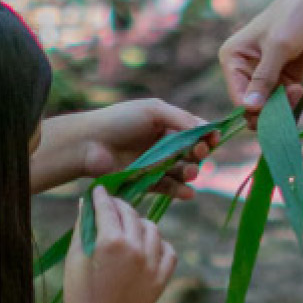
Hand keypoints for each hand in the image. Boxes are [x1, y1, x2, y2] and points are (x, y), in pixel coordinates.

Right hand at [64, 187, 177, 302]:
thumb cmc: (79, 296)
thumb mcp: (75, 259)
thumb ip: (83, 228)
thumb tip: (84, 204)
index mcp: (111, 242)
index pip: (107, 208)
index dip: (101, 196)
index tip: (99, 190)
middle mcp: (136, 248)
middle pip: (131, 214)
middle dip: (120, 206)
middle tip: (111, 204)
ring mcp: (152, 263)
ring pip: (152, 229)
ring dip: (139, 223)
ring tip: (129, 225)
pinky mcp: (162, 279)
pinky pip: (168, 251)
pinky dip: (160, 244)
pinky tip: (149, 244)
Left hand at [73, 99, 214, 201]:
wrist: (88, 145)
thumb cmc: (118, 121)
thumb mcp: (152, 110)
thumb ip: (180, 118)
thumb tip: (206, 129)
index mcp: (164, 122)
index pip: (193, 129)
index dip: (206, 135)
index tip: (214, 139)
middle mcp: (161, 142)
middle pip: (191, 151)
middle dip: (200, 153)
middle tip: (199, 154)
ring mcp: (154, 162)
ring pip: (182, 170)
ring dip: (190, 172)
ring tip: (189, 173)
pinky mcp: (146, 180)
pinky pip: (168, 187)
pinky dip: (180, 191)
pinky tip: (187, 193)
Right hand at [220, 0, 302, 124]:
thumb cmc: (291, 18)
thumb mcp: (277, 46)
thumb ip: (264, 78)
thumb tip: (249, 108)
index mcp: (233, 60)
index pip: (238, 98)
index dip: (255, 109)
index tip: (277, 106)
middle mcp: (245, 72)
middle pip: (253, 107)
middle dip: (272, 108)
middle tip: (291, 94)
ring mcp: (266, 78)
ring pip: (271, 108)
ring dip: (286, 104)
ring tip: (298, 89)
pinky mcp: (284, 80)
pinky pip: (286, 101)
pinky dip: (294, 99)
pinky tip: (301, 86)